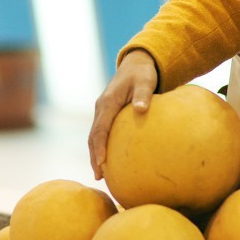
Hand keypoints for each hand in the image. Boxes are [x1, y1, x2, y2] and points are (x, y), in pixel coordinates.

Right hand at [88, 50, 157, 179]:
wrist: (135, 64)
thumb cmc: (142, 74)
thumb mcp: (145, 81)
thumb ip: (143, 95)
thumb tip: (141, 109)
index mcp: (108, 102)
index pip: (101, 128)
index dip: (100, 147)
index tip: (102, 163)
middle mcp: (101, 108)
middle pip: (93, 136)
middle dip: (94, 156)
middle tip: (98, 176)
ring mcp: (102, 111)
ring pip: (94, 136)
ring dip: (95, 155)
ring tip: (99, 174)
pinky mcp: (106, 114)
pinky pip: (100, 133)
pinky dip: (100, 147)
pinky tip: (107, 161)